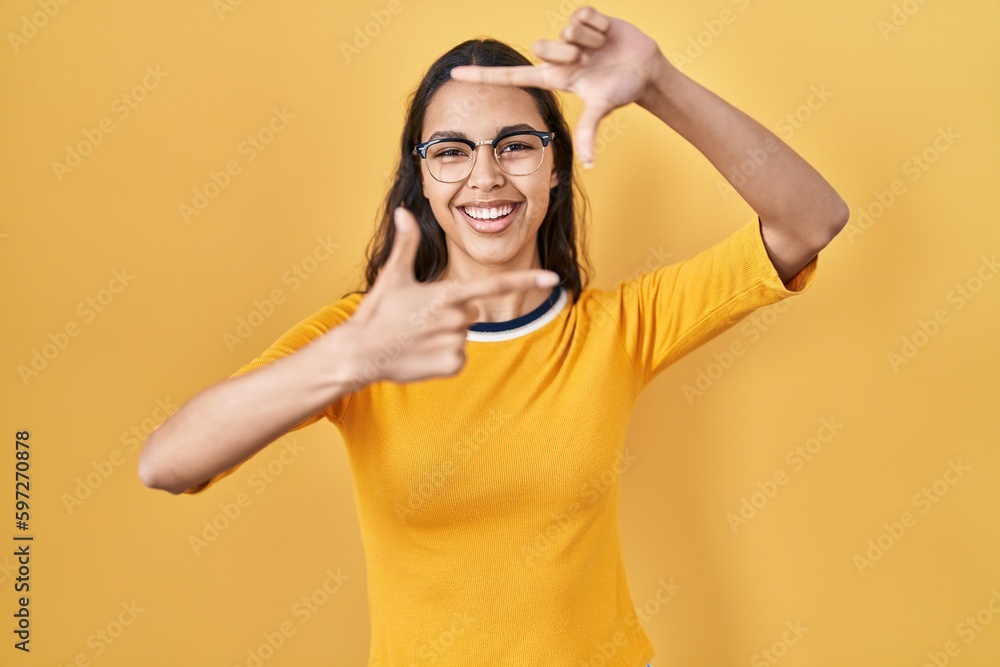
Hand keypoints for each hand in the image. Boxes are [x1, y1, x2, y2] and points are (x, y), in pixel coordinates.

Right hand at [344, 207, 558, 384]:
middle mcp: (457, 318)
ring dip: (445, 336)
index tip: (553, 277)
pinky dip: (443, 358)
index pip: (496, 285)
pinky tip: (421, 355)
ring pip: (463, 336)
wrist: (361, 353)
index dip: (526, 280)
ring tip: (416, 337)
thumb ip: (406, 243)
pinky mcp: (453, 364)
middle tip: (420, 319)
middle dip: (451, 314)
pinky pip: (459, 358)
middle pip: (470, 312)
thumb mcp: (393, 276)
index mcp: (447, 294)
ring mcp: (456, 343)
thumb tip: (403, 212)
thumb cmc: (377, 312)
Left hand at [449, 6, 665, 167]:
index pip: (511, 77)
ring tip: (601, 50)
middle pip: (542, 47)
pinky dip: (599, 26)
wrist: (645, 69)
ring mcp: (568, 37)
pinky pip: (583, 15)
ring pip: (565, 31)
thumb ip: (589, 132)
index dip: (483, 77)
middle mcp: (556, 56)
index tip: (455, 75)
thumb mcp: (602, 108)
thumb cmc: (621, 90)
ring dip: (589, 41)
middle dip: (568, 53)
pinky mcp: (583, 19)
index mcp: (553, 77)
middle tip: (587, 60)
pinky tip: (606, 35)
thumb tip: (588, 165)